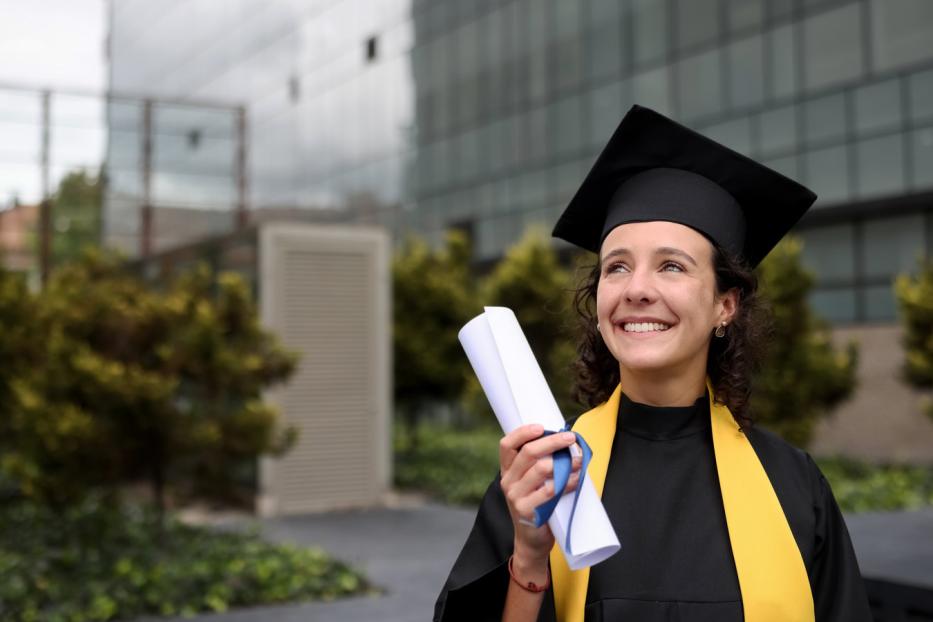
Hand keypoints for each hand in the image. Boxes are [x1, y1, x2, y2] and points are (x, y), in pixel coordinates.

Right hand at [499, 424, 581, 563]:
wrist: (531, 541)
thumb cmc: (537, 506)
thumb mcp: (531, 484)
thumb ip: (540, 464)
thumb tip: (566, 444)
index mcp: (508, 471)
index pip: (507, 445)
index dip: (522, 433)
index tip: (541, 427)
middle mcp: (508, 481)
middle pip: (527, 453)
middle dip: (551, 442)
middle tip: (570, 438)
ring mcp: (515, 497)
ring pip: (540, 469)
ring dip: (563, 462)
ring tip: (578, 460)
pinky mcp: (527, 511)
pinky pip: (550, 490)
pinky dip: (566, 482)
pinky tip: (575, 479)